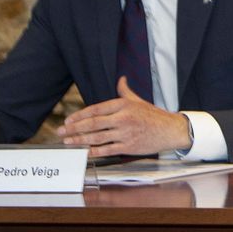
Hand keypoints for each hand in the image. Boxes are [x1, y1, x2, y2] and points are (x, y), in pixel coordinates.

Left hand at [57, 77, 190, 156]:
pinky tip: (85, 152)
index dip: (79, 115)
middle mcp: (123, 118)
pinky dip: (94, 151)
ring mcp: (126, 133)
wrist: (171, 130)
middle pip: (93, 124)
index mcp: (123, 105)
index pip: (96, 109)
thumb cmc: (153, 115)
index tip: (68, 121)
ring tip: (68, 142)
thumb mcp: (138, 101)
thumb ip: (125, 91)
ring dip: (80, 140)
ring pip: (97, 137)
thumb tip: (121, 79)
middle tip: (61, 132)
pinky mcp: (129, 146)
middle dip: (74, 129)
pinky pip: (107, 149)